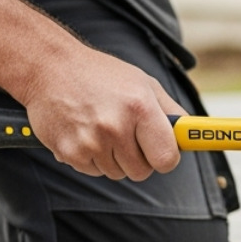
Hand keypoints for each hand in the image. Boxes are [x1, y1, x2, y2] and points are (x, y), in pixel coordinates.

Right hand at [20, 46, 186, 180]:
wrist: (50, 68)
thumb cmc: (101, 75)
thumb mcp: (143, 83)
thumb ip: (170, 111)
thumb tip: (190, 135)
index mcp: (140, 108)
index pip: (167, 158)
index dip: (166, 158)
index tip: (162, 152)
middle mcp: (116, 127)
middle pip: (142, 171)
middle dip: (139, 158)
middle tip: (128, 135)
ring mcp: (91, 142)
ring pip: (117, 173)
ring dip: (114, 158)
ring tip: (102, 128)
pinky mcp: (69, 153)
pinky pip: (94, 171)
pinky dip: (93, 158)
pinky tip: (85, 133)